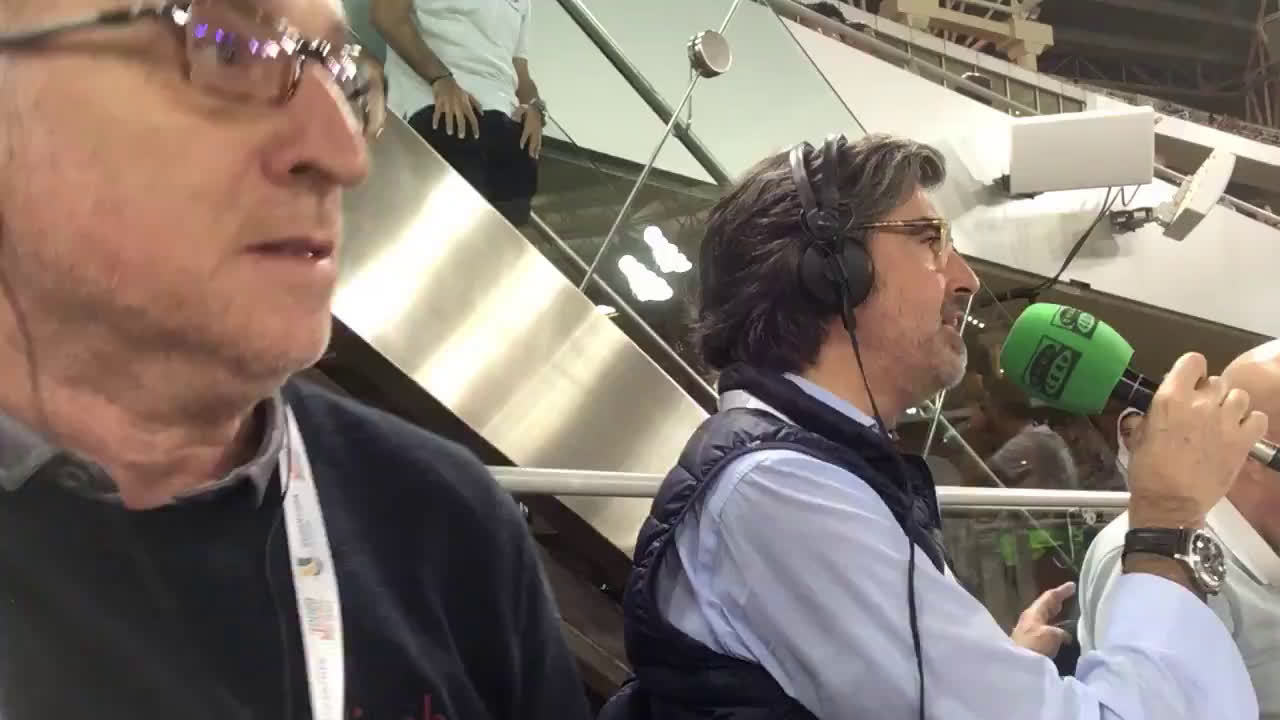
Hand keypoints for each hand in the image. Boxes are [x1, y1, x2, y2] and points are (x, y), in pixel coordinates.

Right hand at [431, 76, 480, 138]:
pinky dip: (435, 120)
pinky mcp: (439, 103)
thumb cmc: (458, 90)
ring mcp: (448, 104)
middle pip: (461, 119)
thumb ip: (476, 104)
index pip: (472, 118)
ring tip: (450, 133)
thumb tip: (482, 114)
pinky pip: (437, 113)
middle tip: (461, 137)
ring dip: (449, 125)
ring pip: (449, 116)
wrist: (444, 80)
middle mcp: (457, 105)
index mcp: (465, 104)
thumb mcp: (469, 95)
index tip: (476, 136)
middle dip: (461, 128)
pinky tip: (435, 127)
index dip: (475, 128)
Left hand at [513, 104, 543, 158]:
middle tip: (531, 157)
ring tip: (536, 157)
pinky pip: (540, 139)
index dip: (523, 141)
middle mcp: (534, 129)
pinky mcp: (539, 130)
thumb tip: (514, 120)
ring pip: (538, 141)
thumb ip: (517, 115)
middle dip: (532, 149)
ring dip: (537, 150)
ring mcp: (538, 130)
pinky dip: (539, 146)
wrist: (534, 104)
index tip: (521, 148)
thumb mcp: (520, 109)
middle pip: (533, 141)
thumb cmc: (525, 107)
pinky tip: (538, 150)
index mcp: (529, 124)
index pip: (525, 134)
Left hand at [1011, 582, 1074, 656]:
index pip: (1049, 597)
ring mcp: (1030, 633)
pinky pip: (1047, 633)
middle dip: (1058, 603)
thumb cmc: (1034, 646)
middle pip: (1046, 608)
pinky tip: (1063, 637)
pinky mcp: (1031, 645)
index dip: (1061, 591)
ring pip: (1046, 621)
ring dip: (1057, 618)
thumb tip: (1065, 636)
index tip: (1072, 585)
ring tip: (1069, 617)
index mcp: (1033, 613)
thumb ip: (1060, 632)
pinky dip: (1056, 631)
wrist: (1017, 666)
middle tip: (1070, 598)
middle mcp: (1030, 620)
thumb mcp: (1051, 635)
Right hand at [1127, 352, 1268, 527]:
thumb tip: (1146, 415)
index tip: (1188, 384)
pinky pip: (1257, 418)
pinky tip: (1238, 432)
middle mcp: (1200, 403)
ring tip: (1222, 422)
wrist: (1171, 502)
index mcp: (1170, 398)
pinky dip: (1251, 423)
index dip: (1192, 371)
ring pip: (1239, 396)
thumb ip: (1145, 418)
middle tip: (1202, 412)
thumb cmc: (1148, 472)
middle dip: (1209, 394)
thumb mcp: (1136, 438)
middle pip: (1216, 381)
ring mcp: (1225, 420)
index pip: (1193, 361)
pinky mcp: (1242, 440)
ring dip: (1231, 406)